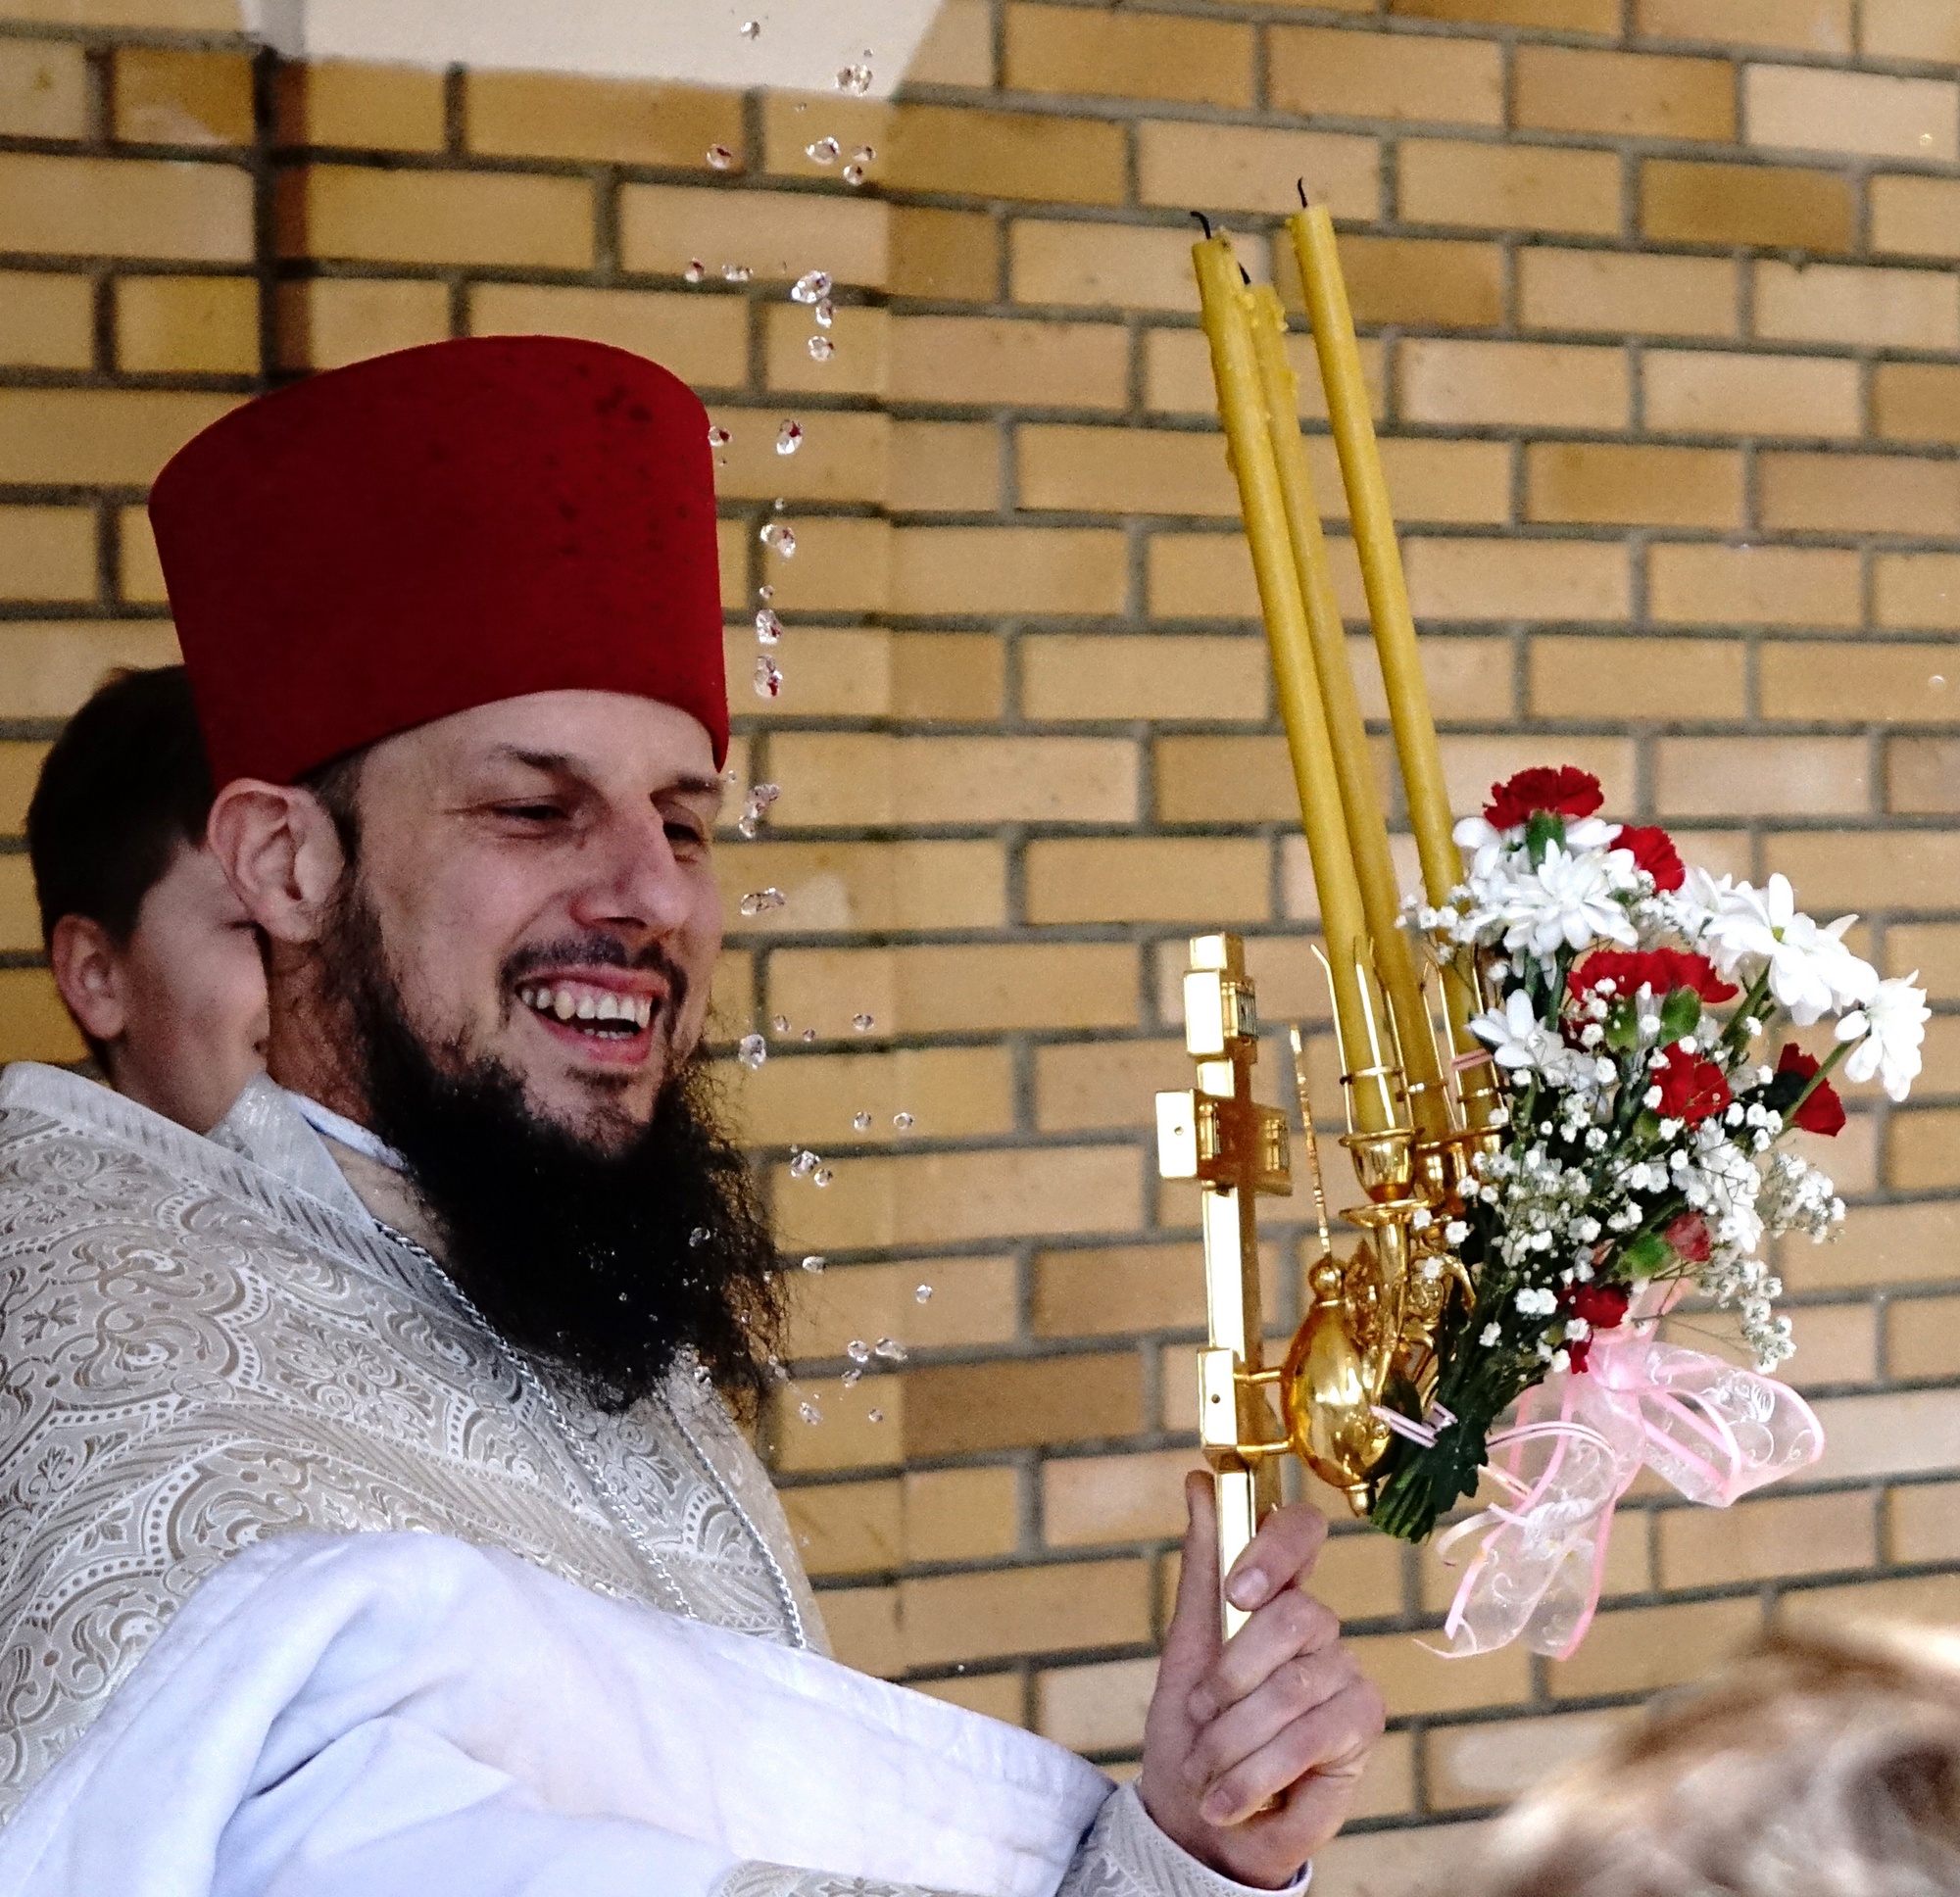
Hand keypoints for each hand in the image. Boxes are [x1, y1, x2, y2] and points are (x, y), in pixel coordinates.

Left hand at [1138, 1474, 1385, 1888]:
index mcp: (1275, 1592)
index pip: (1301, 1531)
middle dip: (1231, 1678)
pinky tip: (1227, 1800)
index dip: (1276, 1547)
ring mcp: (1346, 1674)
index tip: (1239, 1593)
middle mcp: (1318, 1626)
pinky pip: (1310, 1737)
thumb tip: (1200, 1478)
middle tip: (1201, 1717)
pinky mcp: (1362, 1726)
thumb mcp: (1186, 1644)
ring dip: (1233, 1741)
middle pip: (1294, 1615)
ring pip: (1293, 1687)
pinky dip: (1255, 1775)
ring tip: (1206, 1772)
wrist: (1198, 1815)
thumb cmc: (1193, 1726)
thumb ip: (1203, 1563)